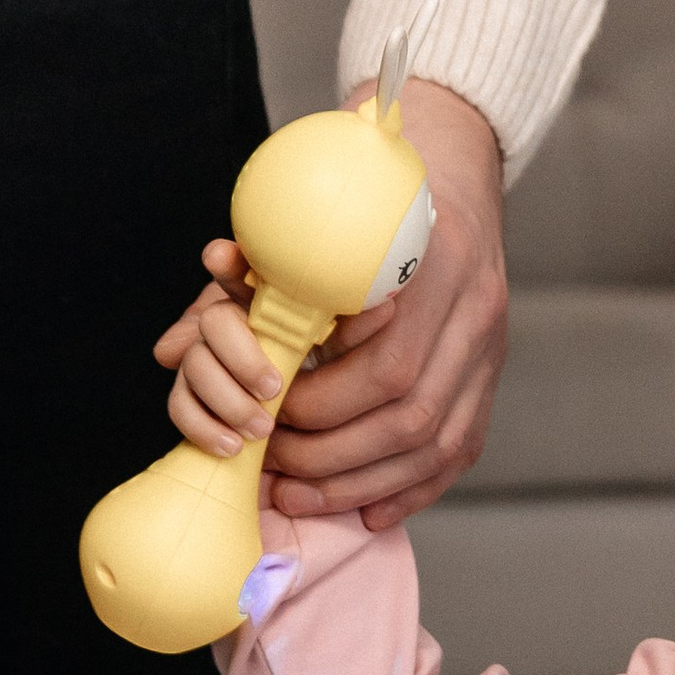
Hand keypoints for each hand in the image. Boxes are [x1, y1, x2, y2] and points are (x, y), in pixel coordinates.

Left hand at [152, 76, 508, 529]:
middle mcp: (477, 309)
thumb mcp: (319, 211)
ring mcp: (492, 346)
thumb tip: (182, 328)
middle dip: (332, 453)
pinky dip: (410, 488)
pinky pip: (458, 450)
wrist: (452, 166)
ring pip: (434, 443)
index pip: (386, 367)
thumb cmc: (374, 192)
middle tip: (273, 460)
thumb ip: (258, 269)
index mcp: (438, 263)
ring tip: (301, 490)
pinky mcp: (491, 374)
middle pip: (409, 414)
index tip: (268, 414)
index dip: (321, 407)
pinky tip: (366, 508)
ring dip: (362, 480)